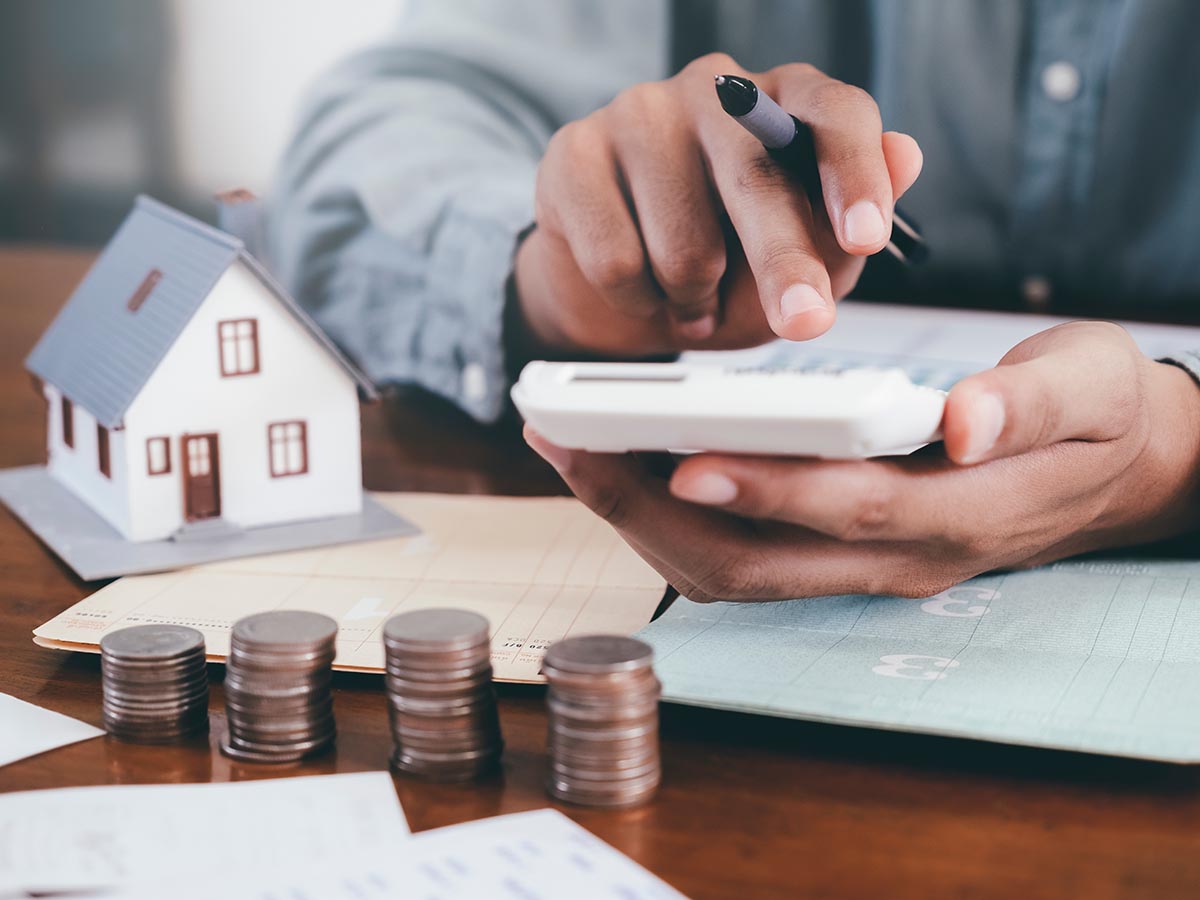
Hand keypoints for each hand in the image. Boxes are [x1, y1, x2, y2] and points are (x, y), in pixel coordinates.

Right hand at [513, 53, 923, 358]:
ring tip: (694, 298)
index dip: (853, 174)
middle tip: (802, 322)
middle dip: (782, 263)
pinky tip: (642, 290)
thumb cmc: (725, 262)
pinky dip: (638, 301)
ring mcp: (638, 113)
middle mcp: (713, 92)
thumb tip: (905, 155)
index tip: (865, 237)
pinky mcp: (572, 152)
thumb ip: (847, 224)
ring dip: (695, 298)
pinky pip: (615, 259)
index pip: (833, 113)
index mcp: (784, 103)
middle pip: (754, 177)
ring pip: (681, 239)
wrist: (621, 284)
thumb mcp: (803, 262)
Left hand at [524, 322, 1199, 600]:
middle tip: (570, 443)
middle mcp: (898, 559)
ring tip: (573, 450)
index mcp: (959, 512)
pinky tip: (627, 468)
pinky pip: (739, 558)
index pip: (848, 508)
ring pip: (732, 573)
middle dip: (652, 510)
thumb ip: (1029, 403)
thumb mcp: (1093, 388)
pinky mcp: (838, 554)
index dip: (766, 490)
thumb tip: (960, 419)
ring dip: (643, 520)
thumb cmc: (1097, 416)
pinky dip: (672, 520)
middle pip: (756, 562)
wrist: (1112, 472)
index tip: (682, 457)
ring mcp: (863, 568)